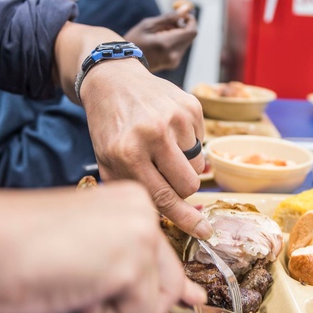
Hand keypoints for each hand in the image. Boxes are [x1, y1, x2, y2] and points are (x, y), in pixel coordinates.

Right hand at [0, 182, 206, 312]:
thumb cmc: (25, 251)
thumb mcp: (93, 252)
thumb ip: (139, 268)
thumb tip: (191, 296)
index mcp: (132, 202)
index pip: (167, 259)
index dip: (163, 288)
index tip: (189, 298)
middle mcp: (143, 212)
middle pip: (168, 285)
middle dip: (132, 303)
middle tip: (85, 288)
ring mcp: (141, 236)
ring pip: (153, 306)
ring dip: (113, 312)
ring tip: (74, 283)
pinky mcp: (133, 263)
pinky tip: (75, 288)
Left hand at [77, 59, 211, 238]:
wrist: (113, 81)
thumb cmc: (111, 129)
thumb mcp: (108, 163)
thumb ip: (138, 191)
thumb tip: (180, 218)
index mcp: (127, 153)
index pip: (164, 197)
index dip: (186, 219)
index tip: (204, 231)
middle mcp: (152, 134)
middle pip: (188, 185)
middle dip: (182, 189)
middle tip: (167, 176)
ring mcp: (174, 117)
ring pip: (198, 166)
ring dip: (184, 165)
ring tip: (164, 148)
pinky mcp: (190, 105)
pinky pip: (202, 142)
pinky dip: (189, 144)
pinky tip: (169, 131)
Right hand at [123, 12, 197, 72]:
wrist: (124, 62)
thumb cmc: (133, 41)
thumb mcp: (149, 25)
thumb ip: (170, 17)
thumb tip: (187, 8)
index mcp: (167, 44)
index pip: (192, 31)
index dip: (190, 20)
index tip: (180, 15)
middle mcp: (173, 55)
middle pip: (190, 36)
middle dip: (181, 27)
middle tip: (164, 25)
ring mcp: (174, 62)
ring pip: (185, 41)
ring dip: (177, 34)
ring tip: (159, 34)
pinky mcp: (172, 64)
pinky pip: (180, 48)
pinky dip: (174, 41)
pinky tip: (159, 42)